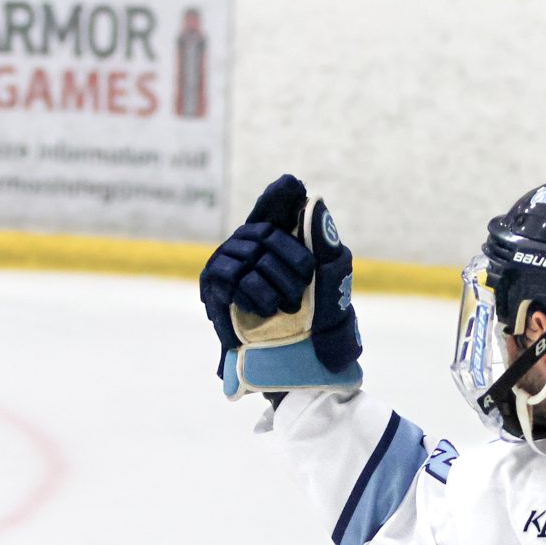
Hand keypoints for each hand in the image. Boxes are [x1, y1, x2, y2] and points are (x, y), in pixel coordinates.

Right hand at [199, 174, 362, 395]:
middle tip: (303, 285)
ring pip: (246, 251)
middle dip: (289, 257)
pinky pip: (229, 276)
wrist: (310, 359)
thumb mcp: (331, 277)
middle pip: (262, 231)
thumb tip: (313, 198)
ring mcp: (231, 269)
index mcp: (281, 245)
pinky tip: (266, 308)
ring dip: (274, 279)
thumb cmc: (323, 319)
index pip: (273, 209)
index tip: (292, 185)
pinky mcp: (215, 292)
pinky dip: (252, 291)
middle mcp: (253, 251)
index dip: (279, 197)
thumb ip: (322, 239)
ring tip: (288, 305)